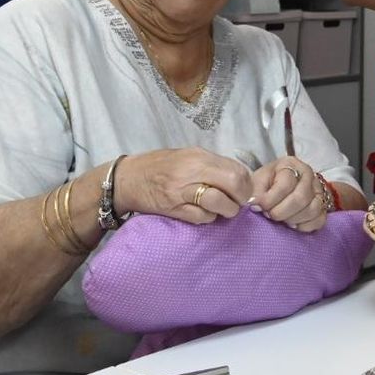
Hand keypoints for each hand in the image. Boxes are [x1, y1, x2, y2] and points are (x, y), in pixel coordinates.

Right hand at [116, 148, 253, 223]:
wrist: (127, 179)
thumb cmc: (160, 166)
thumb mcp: (188, 156)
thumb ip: (212, 165)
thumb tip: (239, 179)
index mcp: (199, 156)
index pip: (236, 168)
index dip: (246, 183)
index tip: (244, 190)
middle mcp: (193, 171)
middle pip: (233, 182)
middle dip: (241, 197)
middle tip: (238, 202)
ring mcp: (182, 191)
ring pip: (219, 202)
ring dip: (227, 210)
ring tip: (223, 210)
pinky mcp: (174, 209)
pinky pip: (202, 218)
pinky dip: (208, 218)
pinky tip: (204, 214)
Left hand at [252, 156, 330, 232]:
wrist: (280, 189)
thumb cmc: (267, 184)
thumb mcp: (257, 181)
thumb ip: (254, 191)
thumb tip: (254, 205)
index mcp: (291, 165)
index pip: (286, 184)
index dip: (270, 199)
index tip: (257, 207)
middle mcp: (308, 175)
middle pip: (301, 198)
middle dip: (281, 212)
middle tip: (269, 216)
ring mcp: (318, 190)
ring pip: (312, 210)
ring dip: (292, 219)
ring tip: (280, 220)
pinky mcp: (323, 206)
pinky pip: (319, 220)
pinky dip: (304, 226)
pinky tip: (292, 224)